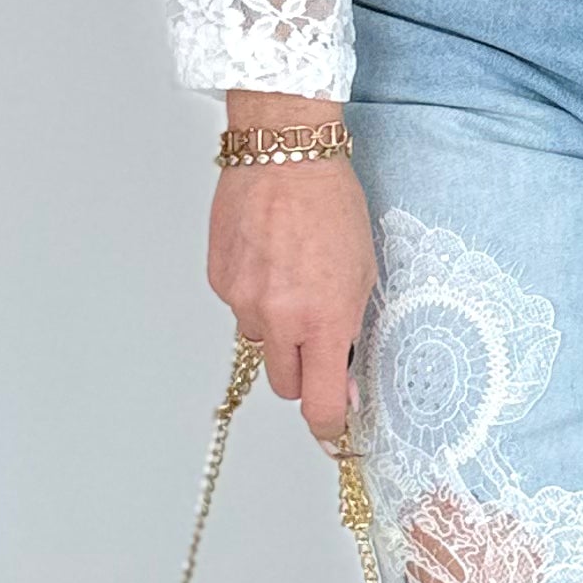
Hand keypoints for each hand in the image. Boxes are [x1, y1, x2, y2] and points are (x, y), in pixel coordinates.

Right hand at [208, 90, 377, 448]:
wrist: (284, 154)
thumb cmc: (332, 205)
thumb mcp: (363, 273)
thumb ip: (350, 332)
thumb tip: (347, 384)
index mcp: (322, 319)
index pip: (320, 402)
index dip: (328, 424)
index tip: (334, 427)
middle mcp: (277, 317)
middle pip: (284, 384)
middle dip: (303, 372)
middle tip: (318, 340)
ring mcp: (241, 300)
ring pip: (259, 342)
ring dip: (277, 328)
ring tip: (292, 277)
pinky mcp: (218, 280)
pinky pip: (238, 308)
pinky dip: (255, 295)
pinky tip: (269, 258)